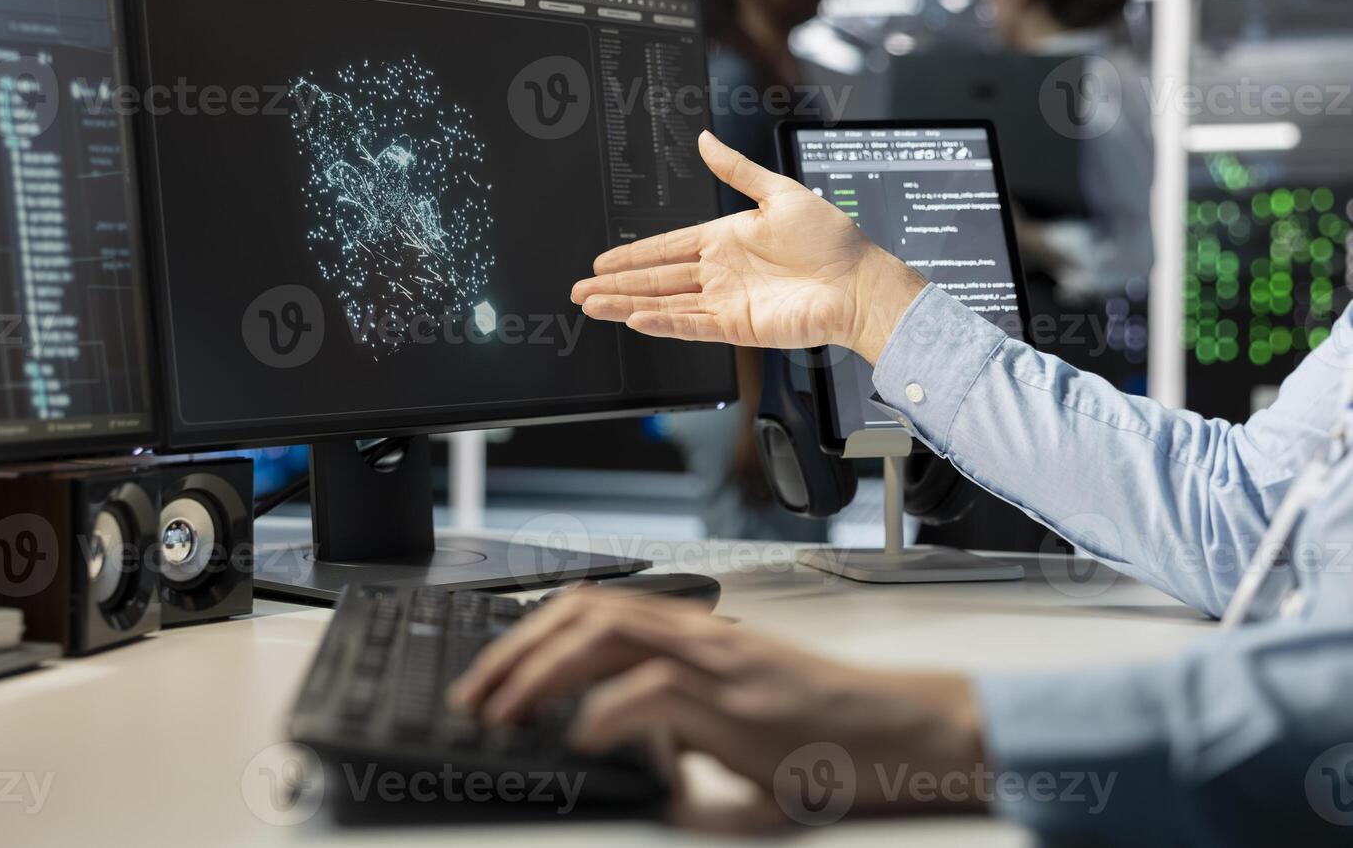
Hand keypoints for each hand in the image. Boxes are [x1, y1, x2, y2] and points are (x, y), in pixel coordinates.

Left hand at [447, 591, 988, 829]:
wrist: (898, 730)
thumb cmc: (825, 729)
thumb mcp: (735, 729)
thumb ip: (681, 736)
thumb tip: (633, 767)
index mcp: (693, 636)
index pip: (595, 608)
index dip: (532, 633)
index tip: (492, 674)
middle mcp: (698, 636)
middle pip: (585, 610)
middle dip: (517, 648)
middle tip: (477, 694)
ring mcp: (717, 662)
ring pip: (608, 635)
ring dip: (543, 671)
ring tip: (505, 712)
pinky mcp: (738, 700)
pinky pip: (655, 691)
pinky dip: (606, 712)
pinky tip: (580, 738)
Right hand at [571, 132, 927, 363]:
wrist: (860, 282)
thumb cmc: (831, 239)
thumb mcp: (779, 193)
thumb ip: (738, 171)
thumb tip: (707, 141)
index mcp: (726, 239)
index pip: (666, 247)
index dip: (632, 254)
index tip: (601, 260)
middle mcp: (720, 272)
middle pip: (656, 278)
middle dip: (616, 283)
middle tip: (580, 289)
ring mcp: (726, 301)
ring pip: (664, 303)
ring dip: (627, 304)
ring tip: (592, 305)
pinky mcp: (737, 326)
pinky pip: (691, 324)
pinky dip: (663, 323)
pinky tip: (635, 319)